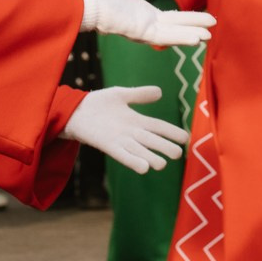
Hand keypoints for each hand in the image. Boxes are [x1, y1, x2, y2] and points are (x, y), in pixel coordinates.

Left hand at [62, 84, 189, 174]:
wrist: (75, 110)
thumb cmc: (99, 103)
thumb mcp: (121, 94)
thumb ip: (140, 94)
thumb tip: (160, 92)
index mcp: (137, 121)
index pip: (159, 127)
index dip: (172, 132)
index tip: (186, 138)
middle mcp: (131, 133)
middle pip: (152, 140)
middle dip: (165, 147)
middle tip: (178, 154)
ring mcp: (120, 140)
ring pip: (139, 150)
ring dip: (150, 157)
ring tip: (162, 164)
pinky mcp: (108, 145)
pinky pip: (123, 155)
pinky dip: (133, 161)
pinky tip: (144, 168)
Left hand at [79, 0, 215, 47]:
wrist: (86, 1)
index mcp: (145, 14)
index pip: (172, 18)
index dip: (189, 19)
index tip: (207, 19)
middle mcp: (147, 25)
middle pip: (176, 27)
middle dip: (194, 27)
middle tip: (213, 28)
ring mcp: (144, 30)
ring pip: (172, 34)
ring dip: (190, 35)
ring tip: (208, 36)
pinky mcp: (140, 32)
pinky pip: (163, 36)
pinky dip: (180, 37)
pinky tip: (194, 38)